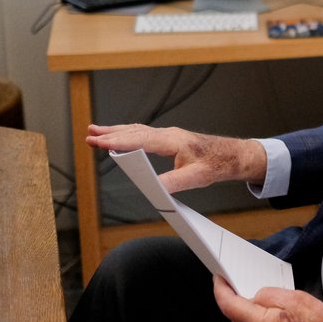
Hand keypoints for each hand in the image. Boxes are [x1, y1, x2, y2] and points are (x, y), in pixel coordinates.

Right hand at [86, 123, 266, 192]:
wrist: (233, 155)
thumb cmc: (216, 164)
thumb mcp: (196, 178)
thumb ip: (174, 183)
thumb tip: (153, 190)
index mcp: (173, 141)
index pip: (140, 139)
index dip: (118, 141)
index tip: (99, 142)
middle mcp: (169, 134)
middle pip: (134, 132)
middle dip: (111, 134)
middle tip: (89, 135)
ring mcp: (169, 135)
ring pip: (138, 130)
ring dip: (117, 131)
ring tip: (96, 131)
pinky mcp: (171, 139)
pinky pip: (145, 133)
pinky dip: (129, 133)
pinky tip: (121, 134)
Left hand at [213, 277, 322, 321]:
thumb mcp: (294, 297)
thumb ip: (267, 294)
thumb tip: (255, 296)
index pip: (229, 306)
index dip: (220, 290)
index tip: (218, 280)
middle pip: (237, 320)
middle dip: (238, 303)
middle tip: (245, 286)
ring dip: (253, 317)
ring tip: (271, 305)